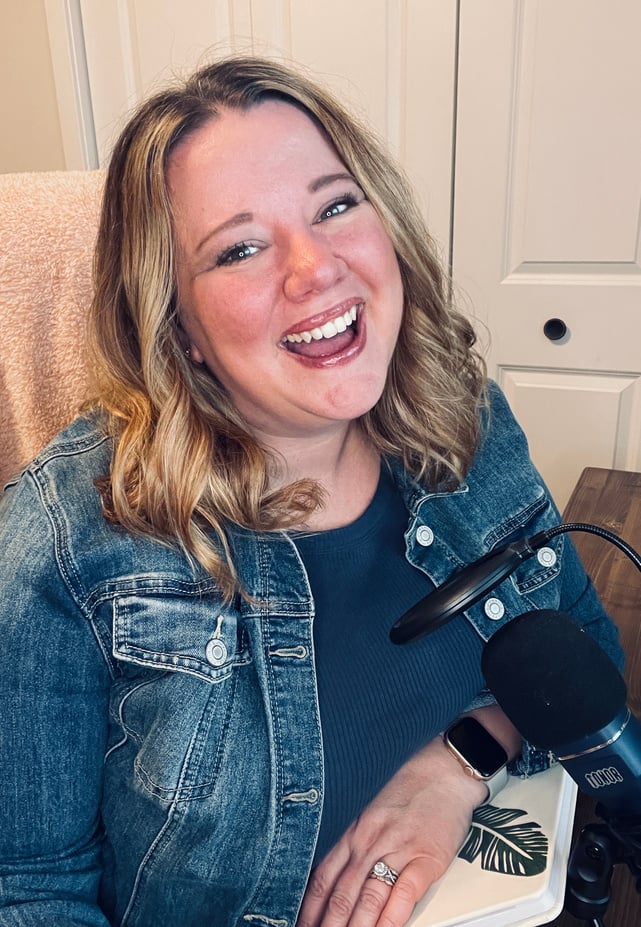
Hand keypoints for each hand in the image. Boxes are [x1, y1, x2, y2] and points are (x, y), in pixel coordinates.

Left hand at [296, 735, 488, 926]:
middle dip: (328, 925)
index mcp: (354, 834)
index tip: (302, 925)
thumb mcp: (372, 816)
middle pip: (342, 895)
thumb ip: (356, 847)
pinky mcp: (425, 858)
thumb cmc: (410, 794)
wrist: (443, 772)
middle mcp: (370, 843)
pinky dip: (392, 918)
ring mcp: (397, 850)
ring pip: (368, 898)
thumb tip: (338, 883)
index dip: (310, 908)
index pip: (322, 879)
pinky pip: (404, 893)